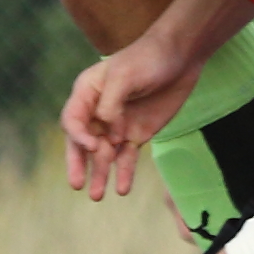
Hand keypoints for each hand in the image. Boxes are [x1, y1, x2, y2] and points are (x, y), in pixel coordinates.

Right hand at [63, 30, 206, 198]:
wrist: (181, 57)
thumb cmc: (147, 58)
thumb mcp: (125, 76)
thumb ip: (111, 104)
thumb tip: (107, 131)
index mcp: (87, 93)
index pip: (72, 120)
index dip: (78, 137)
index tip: (93, 147)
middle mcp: (98, 112)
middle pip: (82, 142)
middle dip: (78, 164)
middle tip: (76, 185)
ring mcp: (117, 125)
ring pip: (103, 154)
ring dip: (99, 174)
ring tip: (97, 196)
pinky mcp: (137, 134)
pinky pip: (127, 157)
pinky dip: (124, 173)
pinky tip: (122, 189)